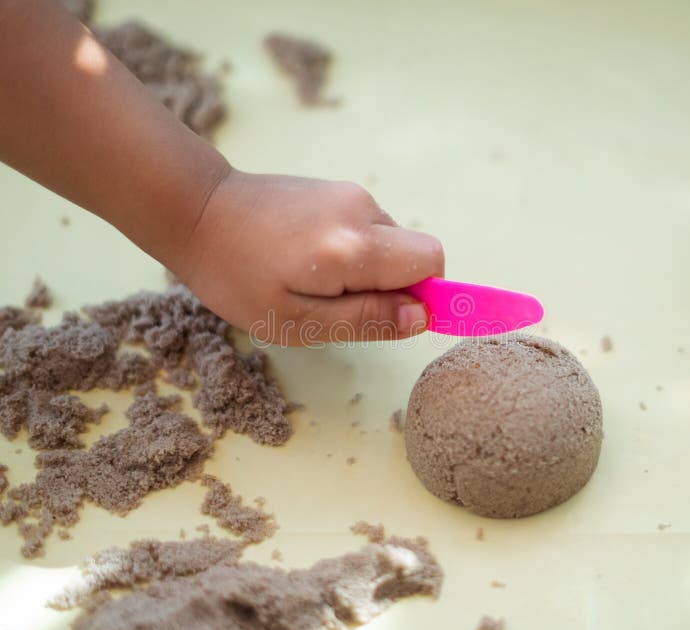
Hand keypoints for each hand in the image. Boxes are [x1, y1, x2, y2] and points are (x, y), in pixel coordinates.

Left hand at [175, 169, 444, 344]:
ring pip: (389, 240)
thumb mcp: (297, 321)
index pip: (431, 262)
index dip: (423, 293)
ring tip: (313, 276)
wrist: (197, 211)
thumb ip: (366, 320)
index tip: (387, 313)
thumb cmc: (237, 277)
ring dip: (367, 267)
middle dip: (390, 284)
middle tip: (335, 301)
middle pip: (413, 251)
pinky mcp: (336, 187)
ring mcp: (349, 192)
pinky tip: (308, 254)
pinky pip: (367, 227)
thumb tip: (422, 316)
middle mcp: (361, 209)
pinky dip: (353, 249)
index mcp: (354, 246)